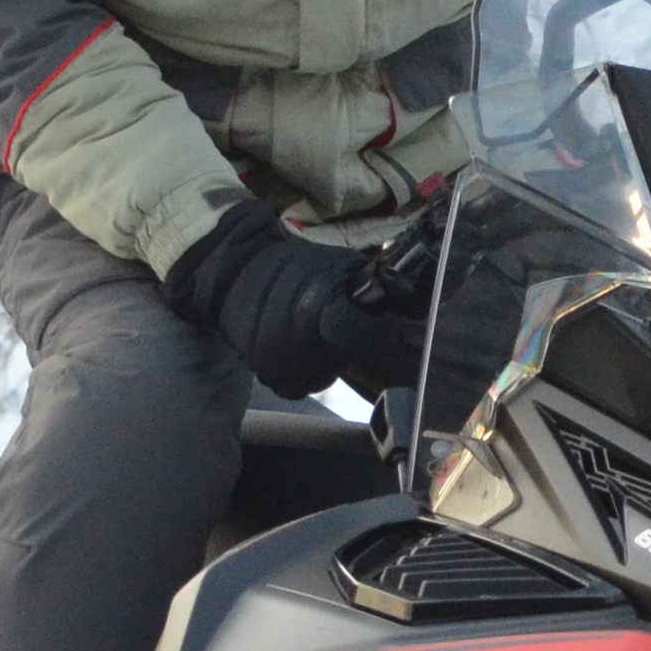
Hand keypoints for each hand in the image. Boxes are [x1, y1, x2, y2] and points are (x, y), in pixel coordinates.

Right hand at [166, 198, 427, 398]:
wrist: (234, 274)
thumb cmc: (292, 266)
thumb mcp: (338, 266)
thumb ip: (372, 287)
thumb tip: (416, 300)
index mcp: (321, 311)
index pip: (366, 339)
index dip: (381, 338)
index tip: (389, 333)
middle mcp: (301, 347)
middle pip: (348, 363)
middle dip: (353, 349)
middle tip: (344, 326)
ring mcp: (281, 367)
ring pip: (324, 376)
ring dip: (327, 360)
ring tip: (316, 334)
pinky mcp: (268, 378)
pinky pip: (299, 384)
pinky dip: (303, 369)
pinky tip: (297, 347)